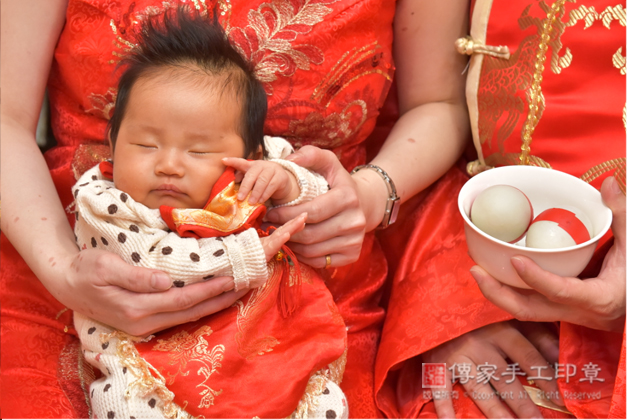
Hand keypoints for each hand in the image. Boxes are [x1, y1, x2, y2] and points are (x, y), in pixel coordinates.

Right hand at [61, 248, 246, 335]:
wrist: (66, 283)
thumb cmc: (85, 269)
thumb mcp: (105, 267)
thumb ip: (136, 276)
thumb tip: (165, 281)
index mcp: (136, 308)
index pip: (183, 299)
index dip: (209, 290)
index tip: (232, 277)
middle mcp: (144, 321)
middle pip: (192, 312)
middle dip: (222, 299)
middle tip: (248, 285)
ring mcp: (145, 325)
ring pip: (189, 316)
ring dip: (215, 304)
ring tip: (239, 291)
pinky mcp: (145, 321)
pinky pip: (180, 315)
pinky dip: (200, 306)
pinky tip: (214, 297)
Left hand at [222, 157, 298, 204]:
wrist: (282, 184)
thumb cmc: (264, 183)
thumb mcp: (253, 181)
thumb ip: (244, 181)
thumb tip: (235, 182)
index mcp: (252, 165)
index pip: (241, 162)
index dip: (233, 161)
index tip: (223, 161)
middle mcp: (262, 165)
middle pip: (252, 174)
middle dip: (245, 186)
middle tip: (240, 198)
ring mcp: (272, 169)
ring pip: (262, 180)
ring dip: (256, 193)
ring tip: (251, 202)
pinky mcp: (281, 177)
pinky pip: (272, 186)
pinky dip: (265, 194)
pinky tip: (261, 201)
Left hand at [264, 146, 367, 267]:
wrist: (365, 203)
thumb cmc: (338, 183)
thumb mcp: (328, 162)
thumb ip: (310, 155)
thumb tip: (290, 160)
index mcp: (348, 197)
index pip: (311, 212)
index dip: (286, 214)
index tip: (270, 212)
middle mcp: (355, 221)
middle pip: (311, 234)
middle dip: (285, 230)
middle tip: (270, 225)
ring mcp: (355, 241)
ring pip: (313, 250)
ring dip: (291, 244)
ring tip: (280, 234)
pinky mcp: (353, 255)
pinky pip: (320, 262)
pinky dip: (303, 256)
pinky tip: (294, 245)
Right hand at [423, 321, 561, 418]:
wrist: (437, 299)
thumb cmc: (479, 312)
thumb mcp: (509, 316)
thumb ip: (536, 334)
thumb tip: (562, 356)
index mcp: (500, 329)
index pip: (527, 357)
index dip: (545, 378)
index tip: (560, 398)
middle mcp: (480, 344)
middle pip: (504, 379)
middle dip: (522, 405)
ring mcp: (457, 355)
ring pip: (478, 388)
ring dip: (494, 411)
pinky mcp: (437, 362)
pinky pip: (440, 387)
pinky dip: (444, 406)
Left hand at [471, 176, 625, 331]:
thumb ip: (621, 213)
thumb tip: (608, 181)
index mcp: (600, 298)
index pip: (561, 292)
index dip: (536, 278)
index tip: (514, 259)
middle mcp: (579, 313)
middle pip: (529, 311)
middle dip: (497, 293)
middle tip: (476, 270)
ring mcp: (568, 316)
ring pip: (525, 312)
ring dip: (498, 293)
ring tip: (478, 270)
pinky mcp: (562, 313)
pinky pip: (530, 306)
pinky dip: (511, 291)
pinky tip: (496, 273)